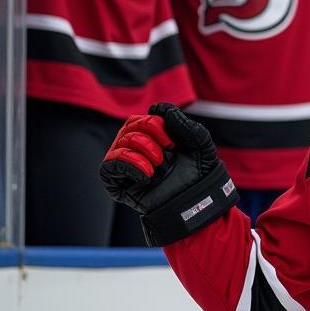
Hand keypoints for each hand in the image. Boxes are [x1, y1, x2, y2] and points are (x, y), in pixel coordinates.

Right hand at [100, 103, 238, 245]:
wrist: (195, 203)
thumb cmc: (199, 175)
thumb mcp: (200, 144)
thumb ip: (184, 123)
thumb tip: (156, 107)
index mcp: (155, 139)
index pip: (142, 119)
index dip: (156, 124)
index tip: (173, 143)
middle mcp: (138, 150)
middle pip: (130, 126)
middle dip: (149, 134)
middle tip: (166, 152)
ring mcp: (127, 166)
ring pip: (120, 143)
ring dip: (143, 150)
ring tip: (158, 166)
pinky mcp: (117, 184)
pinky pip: (109, 165)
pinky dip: (128, 164)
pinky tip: (146, 175)